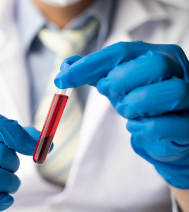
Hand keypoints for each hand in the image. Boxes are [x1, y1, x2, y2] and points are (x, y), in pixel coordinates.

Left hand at [55, 41, 188, 188]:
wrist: (169, 132)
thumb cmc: (143, 101)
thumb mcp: (118, 84)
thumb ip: (94, 74)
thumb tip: (66, 67)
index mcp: (158, 54)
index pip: (121, 52)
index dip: (89, 65)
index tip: (62, 78)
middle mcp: (179, 71)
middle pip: (155, 64)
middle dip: (122, 81)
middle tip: (108, 94)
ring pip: (170, 92)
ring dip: (137, 103)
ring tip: (126, 111)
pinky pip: (171, 125)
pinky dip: (146, 128)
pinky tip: (136, 127)